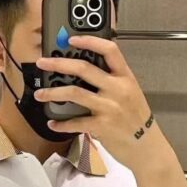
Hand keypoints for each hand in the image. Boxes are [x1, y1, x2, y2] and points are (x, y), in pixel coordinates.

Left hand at [34, 34, 155, 167]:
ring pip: (74, 93)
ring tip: (40, 94)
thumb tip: (85, 71)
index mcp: (125, 77)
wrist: (147, 147)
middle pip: (84, 69)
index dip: (89, 41)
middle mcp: (117, 89)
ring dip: (53, 93)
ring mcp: (109, 107)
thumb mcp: (130, 93)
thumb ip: (112, 81)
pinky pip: (75, 122)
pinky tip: (53, 123)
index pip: (110, 50)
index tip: (72, 39)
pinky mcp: (101, 126)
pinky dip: (61, 124)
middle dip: (58, 63)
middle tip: (42, 63)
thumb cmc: (136, 120)